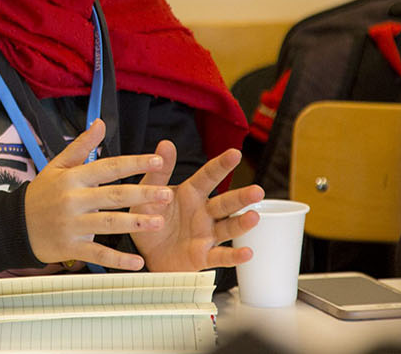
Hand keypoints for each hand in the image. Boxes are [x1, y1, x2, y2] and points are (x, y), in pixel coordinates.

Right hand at [24, 120, 174, 269]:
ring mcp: (72, 225)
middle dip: (142, 194)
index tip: (157, 160)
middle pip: (113, 196)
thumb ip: (81, 146)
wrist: (15, 225)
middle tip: (167, 194)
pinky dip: (118, 260)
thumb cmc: (41, 194)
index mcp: (73, 178)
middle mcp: (73, 200)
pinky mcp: (71, 247)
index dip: (133, 163)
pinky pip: (98, 254)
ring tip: (159, 221)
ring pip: (108, 224)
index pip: (108, 167)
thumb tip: (100, 123)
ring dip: (135, 223)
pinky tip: (138, 262)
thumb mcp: (57, 165)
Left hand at [129, 140, 264, 270]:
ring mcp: (206, 234)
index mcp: (191, 193)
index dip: (221, 165)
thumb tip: (166, 144)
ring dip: (242, 223)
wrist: (142, 250)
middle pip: (225, 203)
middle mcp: (203, 212)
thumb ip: (158, 171)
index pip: (209, 176)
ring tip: (254, 217)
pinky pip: (220, 256)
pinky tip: (246, 252)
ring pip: (228, 228)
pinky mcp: (202, 256)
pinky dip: (233, 256)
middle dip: (241, 197)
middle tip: (258, 191)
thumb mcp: (147, 192)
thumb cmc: (149, 217)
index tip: (235, 154)